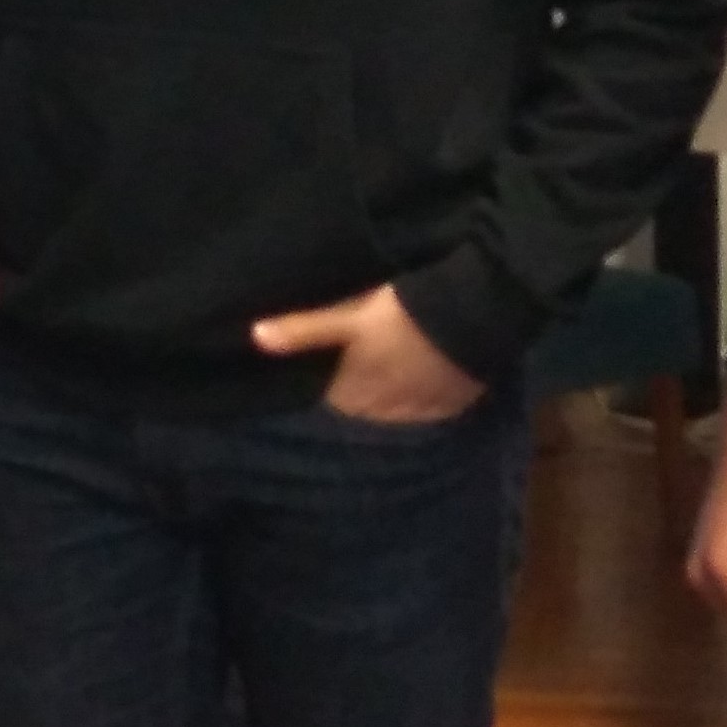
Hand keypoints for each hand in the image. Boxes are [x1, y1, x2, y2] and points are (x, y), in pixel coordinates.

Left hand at [251, 284, 480, 425]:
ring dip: (391, 398)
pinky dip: (424, 399)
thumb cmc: (401, 315)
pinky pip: (431, 409)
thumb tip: (254, 337)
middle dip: (358, 393)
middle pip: (364, 410)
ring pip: (397, 411)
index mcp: (358, 391)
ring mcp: (423, 409)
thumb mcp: (348, 316)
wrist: (471, 316)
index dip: (328, 384)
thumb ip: (305, 329)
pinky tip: (426, 379)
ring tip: (392, 371)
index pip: (332, 401)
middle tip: (361, 365)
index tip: (328, 367)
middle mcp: (387, 409)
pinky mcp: (454, 403)